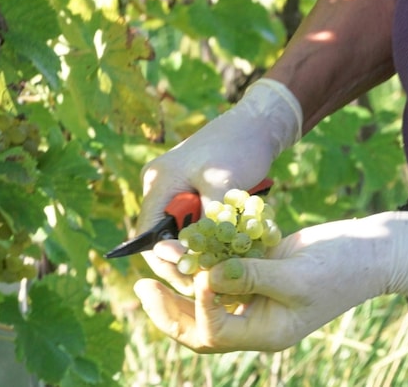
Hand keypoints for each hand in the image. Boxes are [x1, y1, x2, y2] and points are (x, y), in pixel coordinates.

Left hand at [133, 210, 407, 351]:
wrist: (371, 250)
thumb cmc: (342, 268)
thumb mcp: (298, 276)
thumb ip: (251, 277)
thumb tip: (206, 279)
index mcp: (265, 332)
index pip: (215, 332)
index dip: (199, 307)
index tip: (201, 275)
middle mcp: (255, 318)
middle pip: (199, 323)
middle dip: (169, 306)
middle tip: (140, 287)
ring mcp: (256, 295)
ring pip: (205, 294)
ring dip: (180, 276)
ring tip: (156, 256)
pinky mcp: (259, 270)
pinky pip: (222, 269)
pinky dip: (203, 258)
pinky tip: (186, 242)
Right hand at [136, 79, 301, 295]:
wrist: (259, 124)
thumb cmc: (239, 146)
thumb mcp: (223, 183)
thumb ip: (208, 218)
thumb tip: (198, 256)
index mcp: (159, 182)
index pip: (149, 235)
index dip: (166, 261)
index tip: (191, 276)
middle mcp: (162, 187)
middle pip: (164, 238)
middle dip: (185, 261)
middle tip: (206, 284)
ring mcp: (179, 190)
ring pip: (183, 233)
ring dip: (201, 250)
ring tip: (220, 270)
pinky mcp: (197, 193)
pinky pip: (198, 224)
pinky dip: (212, 238)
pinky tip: (230, 252)